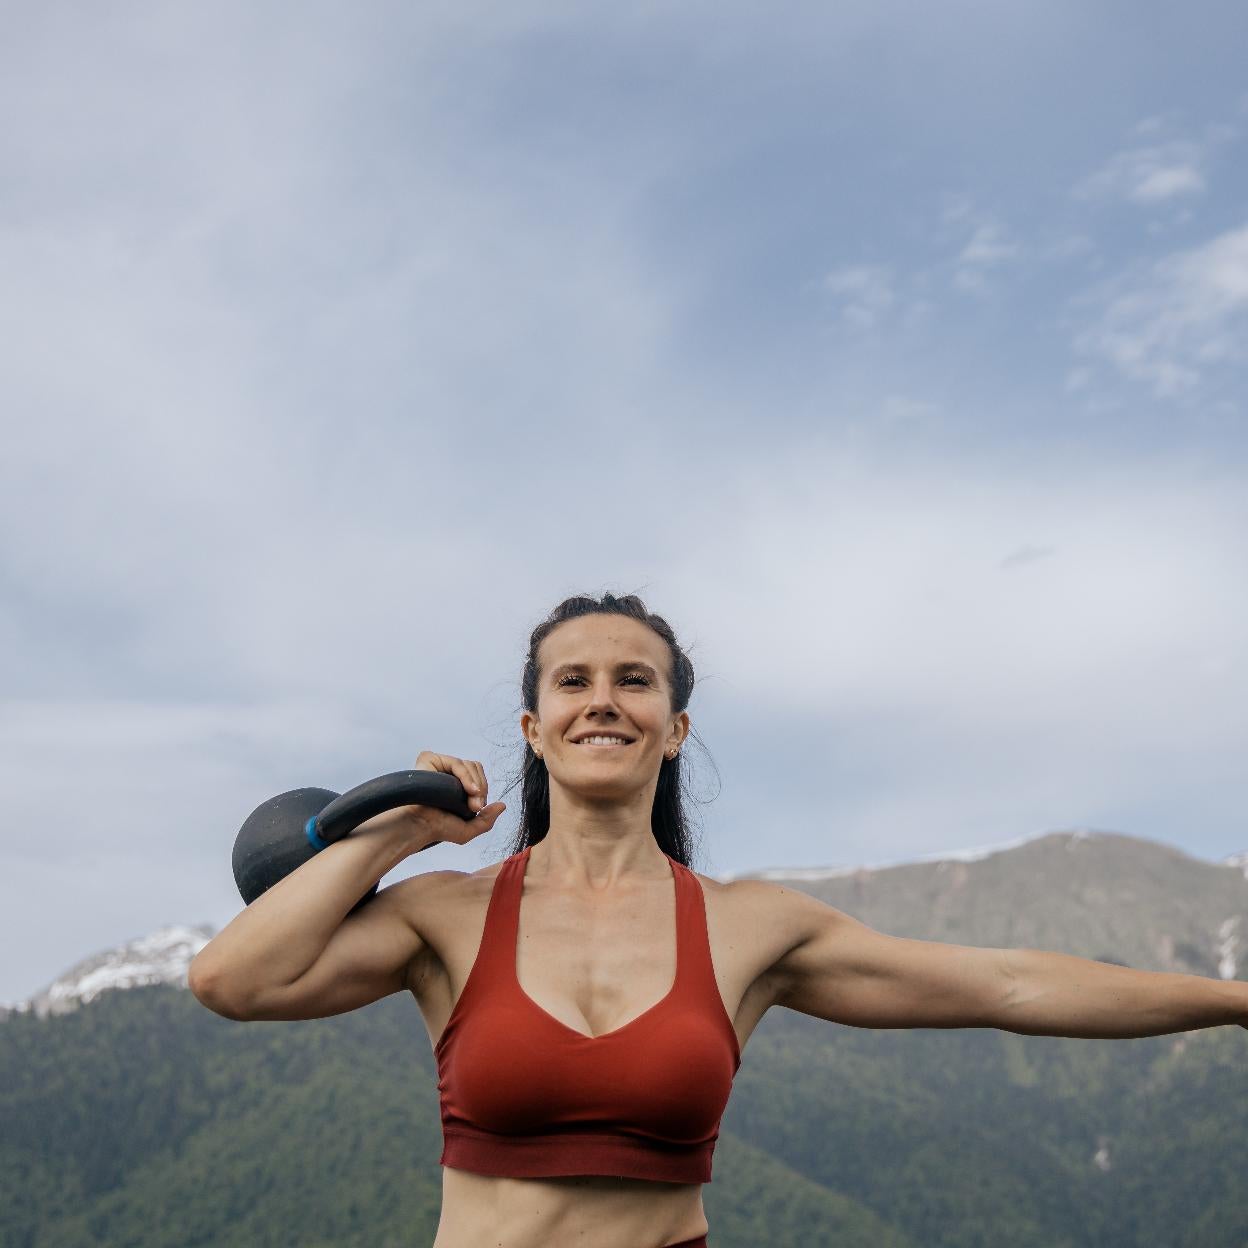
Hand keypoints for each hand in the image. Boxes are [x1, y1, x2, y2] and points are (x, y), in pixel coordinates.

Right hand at [353, 751, 505, 847]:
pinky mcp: (430, 759)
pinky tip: (469, 790)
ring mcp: (438, 764)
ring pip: (469, 765)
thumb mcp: (469, 830)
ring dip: (476, 783)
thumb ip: (487, 820)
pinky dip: (466, 776)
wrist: (420, 826)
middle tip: (476, 806)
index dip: (483, 790)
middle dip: (482, 787)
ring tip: (471, 801)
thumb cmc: (438, 829)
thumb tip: (503, 805)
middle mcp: (447, 773)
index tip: (478, 808)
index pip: (478, 777)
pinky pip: (456, 763)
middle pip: (476, 767)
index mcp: (455, 784)